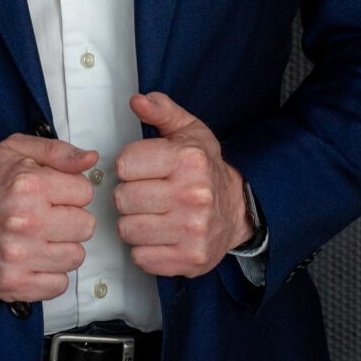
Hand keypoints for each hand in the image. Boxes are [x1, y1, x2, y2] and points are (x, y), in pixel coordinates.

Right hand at [0, 133, 98, 302]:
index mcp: (29, 185)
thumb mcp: (15, 151)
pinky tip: (34, 258)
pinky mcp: (15, 284)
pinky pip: (60, 285)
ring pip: (76, 257)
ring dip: (62, 248)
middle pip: (86, 226)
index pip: (85, 191)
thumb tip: (90, 159)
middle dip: (70, 219)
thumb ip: (58, 151)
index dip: (71, 191)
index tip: (53, 194)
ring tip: (39, 238)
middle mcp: (25, 221)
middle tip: (47, 217)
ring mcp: (20, 256)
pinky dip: (50, 274)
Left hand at [114, 92, 252, 277]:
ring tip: (152, 214)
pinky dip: (144, 248)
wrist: (238, 210)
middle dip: (129, 195)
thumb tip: (138, 100)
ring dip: (134, 223)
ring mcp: (193, 230)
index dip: (129, 167)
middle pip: (123, 198)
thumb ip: (161, 111)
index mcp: (189, 160)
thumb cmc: (205, 169)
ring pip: (128, 229)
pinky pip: (140, 256)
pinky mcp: (189, 259)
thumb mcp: (188, 132)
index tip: (142, 169)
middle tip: (147, 193)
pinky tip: (160, 235)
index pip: (125, 164)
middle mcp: (193, 195)